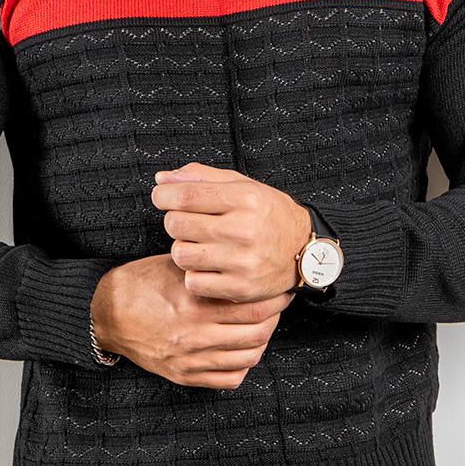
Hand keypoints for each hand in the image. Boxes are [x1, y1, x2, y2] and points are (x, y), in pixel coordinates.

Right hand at [90, 254, 291, 388]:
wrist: (105, 313)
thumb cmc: (139, 284)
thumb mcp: (174, 267)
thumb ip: (208, 269)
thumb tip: (244, 264)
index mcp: (194, 304)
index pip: (251, 305)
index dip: (273, 297)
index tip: (280, 287)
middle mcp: (194, 334)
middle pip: (256, 332)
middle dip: (274, 317)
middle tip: (278, 304)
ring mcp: (189, 359)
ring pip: (248, 357)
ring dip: (263, 340)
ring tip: (264, 324)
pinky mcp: (184, 375)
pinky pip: (229, 379)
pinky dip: (244, 364)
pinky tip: (243, 347)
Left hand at [152, 163, 312, 301]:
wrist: (303, 250)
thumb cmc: (268, 214)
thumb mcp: (242, 185)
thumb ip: (202, 177)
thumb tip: (162, 178)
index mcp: (245, 199)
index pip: (186, 196)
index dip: (164, 195)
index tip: (161, 197)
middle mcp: (244, 230)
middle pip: (177, 225)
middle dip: (174, 220)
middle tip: (187, 221)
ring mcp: (242, 262)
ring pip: (181, 254)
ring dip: (183, 248)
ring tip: (199, 243)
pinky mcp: (240, 288)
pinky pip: (193, 282)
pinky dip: (194, 274)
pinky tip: (208, 265)